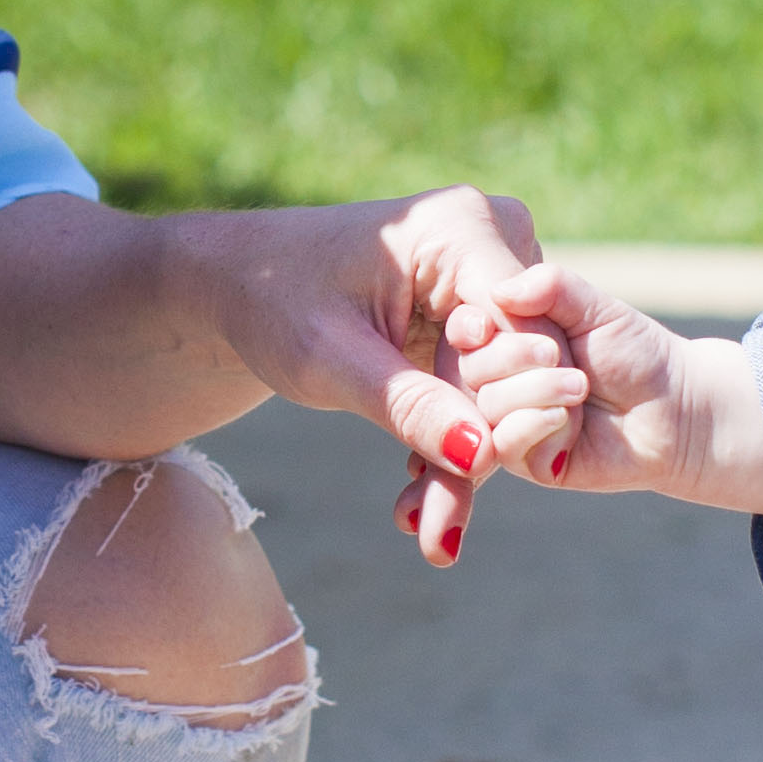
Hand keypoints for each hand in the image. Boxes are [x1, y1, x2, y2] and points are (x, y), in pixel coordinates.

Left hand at [197, 183, 551, 572]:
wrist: (240, 281)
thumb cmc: (273, 300)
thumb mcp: (330, 357)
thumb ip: (410, 405)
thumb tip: (484, 455)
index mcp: (462, 227)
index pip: (521, 327)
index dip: (518, 405)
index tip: (504, 477)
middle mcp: (491, 239)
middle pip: (522, 360)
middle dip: (486, 447)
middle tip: (441, 533)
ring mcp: (488, 274)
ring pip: (508, 382)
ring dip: (471, 455)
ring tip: (430, 534)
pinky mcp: (476, 311)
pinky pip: (487, 383)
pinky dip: (456, 438)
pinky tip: (424, 506)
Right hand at [444, 258, 762, 512]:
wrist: (675, 406)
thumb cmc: (633, 351)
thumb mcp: (592, 307)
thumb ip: (549, 287)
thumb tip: (498, 289)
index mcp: (506, 340)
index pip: (462, 331)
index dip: (470, 328)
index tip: (485, 325)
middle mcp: (499, 382)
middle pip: (468, 370)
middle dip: (513, 357)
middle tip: (559, 354)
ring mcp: (511, 423)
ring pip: (487, 407)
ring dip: (536, 391)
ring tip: (580, 386)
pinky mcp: (529, 461)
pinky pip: (505, 446)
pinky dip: (535, 426)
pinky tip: (569, 420)